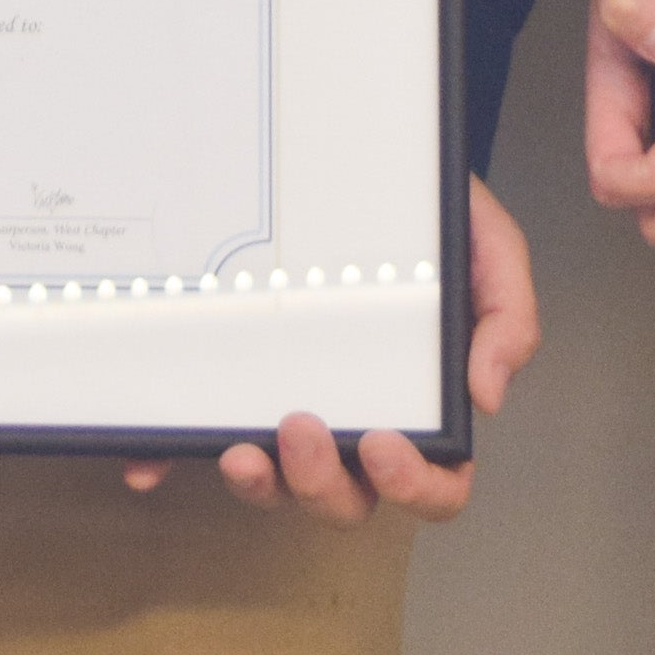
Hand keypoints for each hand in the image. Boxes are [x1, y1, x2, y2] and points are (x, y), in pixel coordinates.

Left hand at [118, 176, 534, 521]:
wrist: (358, 156)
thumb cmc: (426, 213)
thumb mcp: (484, 242)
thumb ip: (505, 313)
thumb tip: (485, 395)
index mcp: (421, 401)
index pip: (436, 481)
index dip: (415, 486)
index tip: (384, 446)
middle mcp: (356, 419)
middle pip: (348, 498)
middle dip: (323, 485)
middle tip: (301, 428)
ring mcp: (290, 406)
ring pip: (278, 484)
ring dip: (261, 486)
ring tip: (240, 447)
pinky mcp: (234, 386)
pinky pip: (199, 440)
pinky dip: (172, 458)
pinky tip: (148, 462)